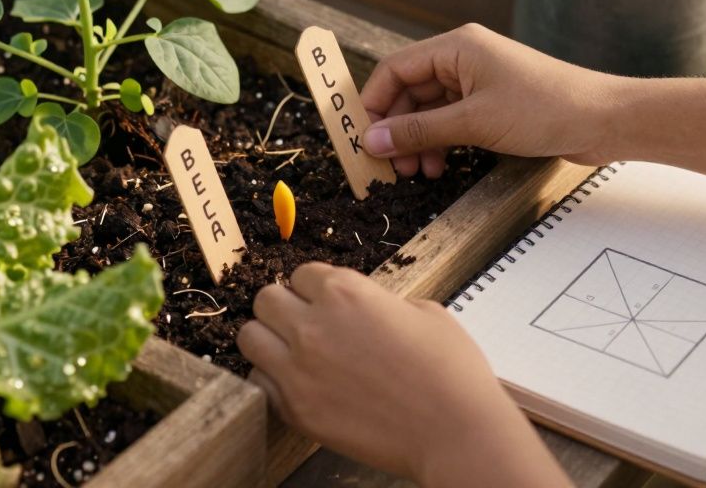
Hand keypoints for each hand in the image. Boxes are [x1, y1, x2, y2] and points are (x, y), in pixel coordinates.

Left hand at [238, 263, 568, 486]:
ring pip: (249, 336)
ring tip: (291, 352)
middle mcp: (313, 324)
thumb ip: (377, 300)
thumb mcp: (423, 311)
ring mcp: (298, 368)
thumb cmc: (450, 371)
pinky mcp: (295, 408)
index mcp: (346, 291)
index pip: (302, 273)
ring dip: (268, 340)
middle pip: (265, 299)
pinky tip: (296, 384)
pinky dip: (271, 380)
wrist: (456, 432)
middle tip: (304, 324)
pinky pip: (258, 381)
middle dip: (284, 308)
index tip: (325, 303)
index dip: (315, 289)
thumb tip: (359, 306)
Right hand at [361, 24, 623, 176]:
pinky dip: (439, 143)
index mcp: (456, 46)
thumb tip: (373, 139)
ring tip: (416, 173)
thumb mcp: (474, 123)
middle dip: (395, 129)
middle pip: (408, 91)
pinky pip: (450, 120)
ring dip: (417, 141)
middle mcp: (463, 58)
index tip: (362, 138)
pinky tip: (438, 167)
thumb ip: (420, 131)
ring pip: (428, 110)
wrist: (604, 120)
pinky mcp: (492, 103)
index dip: (373, 104)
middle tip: (389, 165)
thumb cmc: (547, 108)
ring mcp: (478, 81)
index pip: (394, 69)